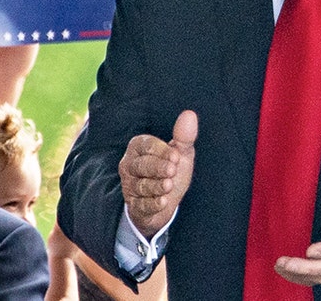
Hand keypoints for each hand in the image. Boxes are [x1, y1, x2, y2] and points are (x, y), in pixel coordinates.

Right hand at [119, 110, 197, 238]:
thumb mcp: (180, 154)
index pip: (145, 145)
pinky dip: (151, 204)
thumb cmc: (171, 171)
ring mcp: (130, 187)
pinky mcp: (134, 206)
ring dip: (155, 186)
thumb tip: (190, 114)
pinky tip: (162, 202)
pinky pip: (140, 205)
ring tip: (168, 185)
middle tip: (172, 170)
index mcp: (139, 147)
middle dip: (157, 167)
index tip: (176, 156)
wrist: (166, 201)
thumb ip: (184, 136)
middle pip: (140, 165)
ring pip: (140, 185)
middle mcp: (129, 165)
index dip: (160, 151)